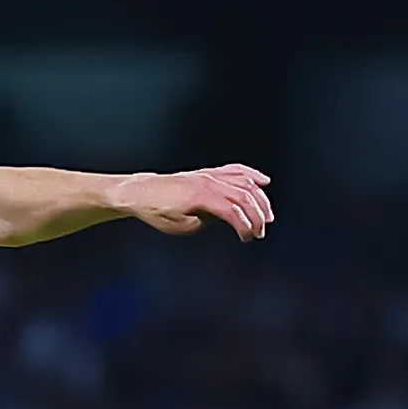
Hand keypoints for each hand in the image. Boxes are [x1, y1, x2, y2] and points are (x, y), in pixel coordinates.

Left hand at [120, 165, 274, 240]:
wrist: (140, 192)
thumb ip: (204, 222)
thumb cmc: (156, 211)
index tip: (247, 238)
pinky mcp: (207, 172)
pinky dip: (251, 175)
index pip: (233, 211)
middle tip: (260, 232)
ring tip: (267, 215)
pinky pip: (234, 170)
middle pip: (244, 197)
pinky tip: (263, 181)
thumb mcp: (180, 226)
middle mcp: (208, 182)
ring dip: (260, 199)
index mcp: (201, 197)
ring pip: (244, 183)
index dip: (245, 226)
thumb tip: (223, 218)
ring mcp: (208, 175)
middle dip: (257, 216)